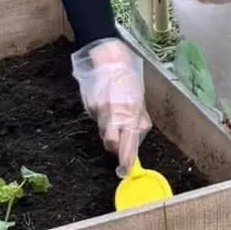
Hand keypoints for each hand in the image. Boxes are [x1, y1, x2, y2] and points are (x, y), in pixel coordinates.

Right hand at [71, 38, 150, 174]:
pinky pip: (97, 118)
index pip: (129, 141)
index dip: (127, 157)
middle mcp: (115, 113)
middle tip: (118, 143)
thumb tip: (137, 136)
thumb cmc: (128, 80)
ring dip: (109, 131)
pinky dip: (102, 117)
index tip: (126, 169)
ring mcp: (100, 110)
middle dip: (114, 147)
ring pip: (103, 132)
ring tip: (114, 115)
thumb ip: (140, 120)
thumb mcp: (140, 99)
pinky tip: (106, 104)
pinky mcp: (90, 106)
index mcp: (131, 111)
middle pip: (111, 142)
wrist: (109, 60)